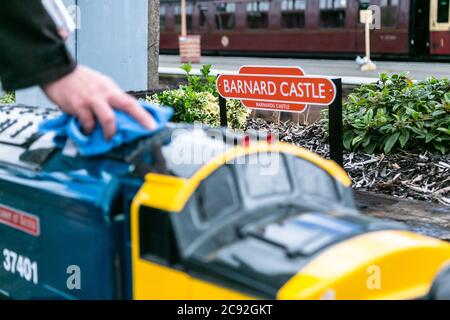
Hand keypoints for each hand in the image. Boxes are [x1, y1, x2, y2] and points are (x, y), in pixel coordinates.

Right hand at [41, 65, 156, 139]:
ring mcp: (91, 99)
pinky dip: (89, 130)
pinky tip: (87, 131)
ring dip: (110, 132)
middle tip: (137, 135)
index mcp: (111, 89)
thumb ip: (110, 99)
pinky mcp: (77, 105)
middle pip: (126, 106)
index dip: (143, 115)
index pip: (131, 102)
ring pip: (108, 119)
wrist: (57, 71)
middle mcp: (104, 93)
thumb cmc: (80, 81)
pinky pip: (87, 123)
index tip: (153, 127)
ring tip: (108, 137)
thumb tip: (122, 117)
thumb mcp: (100, 85)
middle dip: (136, 121)